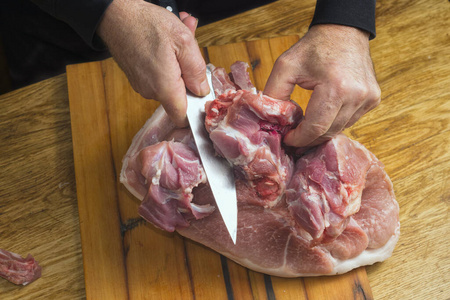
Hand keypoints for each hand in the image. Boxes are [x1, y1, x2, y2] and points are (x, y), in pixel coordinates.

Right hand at [97, 0, 209, 126]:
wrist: (115, 15)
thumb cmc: (146, 24)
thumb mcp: (183, 41)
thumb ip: (197, 71)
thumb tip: (201, 90)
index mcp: (164, 88)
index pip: (182, 117)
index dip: (194, 110)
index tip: (201, 97)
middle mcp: (151, 91)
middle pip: (179, 93)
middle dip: (188, 71)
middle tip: (191, 46)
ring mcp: (142, 85)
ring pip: (170, 80)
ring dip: (178, 60)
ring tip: (177, 37)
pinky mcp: (137, 76)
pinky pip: (158, 72)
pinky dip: (166, 58)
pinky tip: (166, 40)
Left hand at [264, 24, 380, 146]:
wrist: (344, 31)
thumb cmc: (314, 47)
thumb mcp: (286, 66)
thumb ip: (273, 93)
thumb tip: (269, 119)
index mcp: (336, 88)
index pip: (316, 128)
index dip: (299, 138)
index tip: (287, 138)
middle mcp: (357, 96)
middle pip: (329, 132)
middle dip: (309, 139)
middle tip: (294, 137)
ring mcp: (369, 98)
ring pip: (340, 129)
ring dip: (322, 131)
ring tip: (306, 125)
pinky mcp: (373, 99)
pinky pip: (350, 121)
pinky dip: (335, 122)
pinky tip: (323, 114)